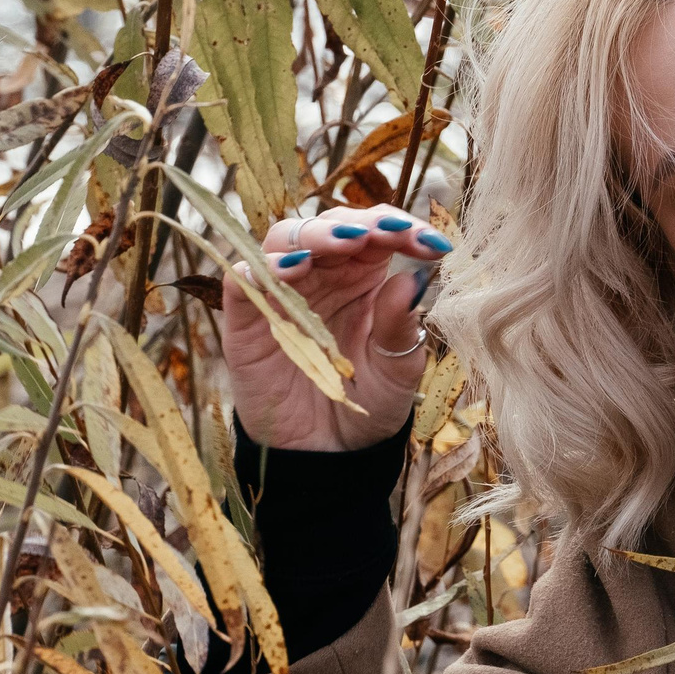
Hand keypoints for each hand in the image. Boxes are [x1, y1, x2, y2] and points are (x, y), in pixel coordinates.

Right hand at [223, 204, 452, 450]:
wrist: (328, 449)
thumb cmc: (368, 400)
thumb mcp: (397, 368)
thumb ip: (401, 326)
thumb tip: (415, 279)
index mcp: (365, 277)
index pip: (377, 234)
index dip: (401, 229)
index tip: (433, 243)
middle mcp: (323, 276)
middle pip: (329, 226)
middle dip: (358, 224)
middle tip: (383, 235)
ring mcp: (282, 292)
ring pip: (284, 241)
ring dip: (312, 236)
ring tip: (339, 245)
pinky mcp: (246, 318)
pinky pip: (241, 279)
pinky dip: (259, 268)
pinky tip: (288, 270)